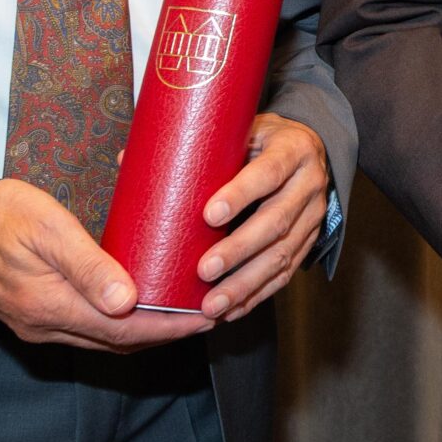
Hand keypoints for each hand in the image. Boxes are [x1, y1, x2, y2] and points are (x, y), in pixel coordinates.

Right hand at [0, 178, 206, 350]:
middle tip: (208, 314)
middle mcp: (45, 326)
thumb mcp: (48, 229)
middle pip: (120, 343)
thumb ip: (87, 266)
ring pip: (104, 340)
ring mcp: (38, 326)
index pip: (126, 333)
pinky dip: (120, 325)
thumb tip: (127, 302)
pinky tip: (139, 305)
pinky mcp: (34, 316)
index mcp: (51, 307)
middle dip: (166, 334)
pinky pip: (87, 330)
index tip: (207, 319)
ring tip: (183, 312)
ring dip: (145, 332)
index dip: (171, 330)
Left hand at [194, 113, 332, 321]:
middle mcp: (308, 185)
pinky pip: (286, 274)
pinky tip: (231, 310)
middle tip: (203, 270)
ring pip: (283, 255)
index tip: (208, 215)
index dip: (241, 194)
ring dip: (245, 283)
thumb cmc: (262, 141)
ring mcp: (313, 217)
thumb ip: (195, 147)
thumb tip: (128, 159)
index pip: (269, 173)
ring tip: (212, 305)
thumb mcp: (240, 132)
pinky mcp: (309, 242)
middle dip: (238, 250)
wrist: (308, 150)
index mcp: (293, 150)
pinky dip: (257, 295)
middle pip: (276, 221)